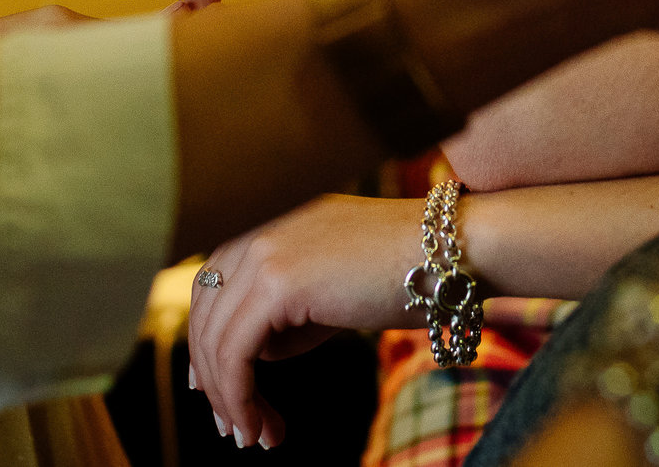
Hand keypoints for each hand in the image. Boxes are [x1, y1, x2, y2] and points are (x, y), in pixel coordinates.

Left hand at [186, 194, 422, 449]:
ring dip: (230, 399)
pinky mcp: (278, 282)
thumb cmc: (404, 273)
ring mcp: (264, 251)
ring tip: (256, 436)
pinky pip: (237, 353)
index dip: (207, 344)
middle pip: (205, 316)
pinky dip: (240, 397)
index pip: (211, 288)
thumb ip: (282, 313)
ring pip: (216, 341)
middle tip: (236, 427)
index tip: (216, 391)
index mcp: (267, 222)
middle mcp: (257, 229)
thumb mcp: (327, 289)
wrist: (452, 251)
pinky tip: (263, 425)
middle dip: (214, 380)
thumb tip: (245, 359)